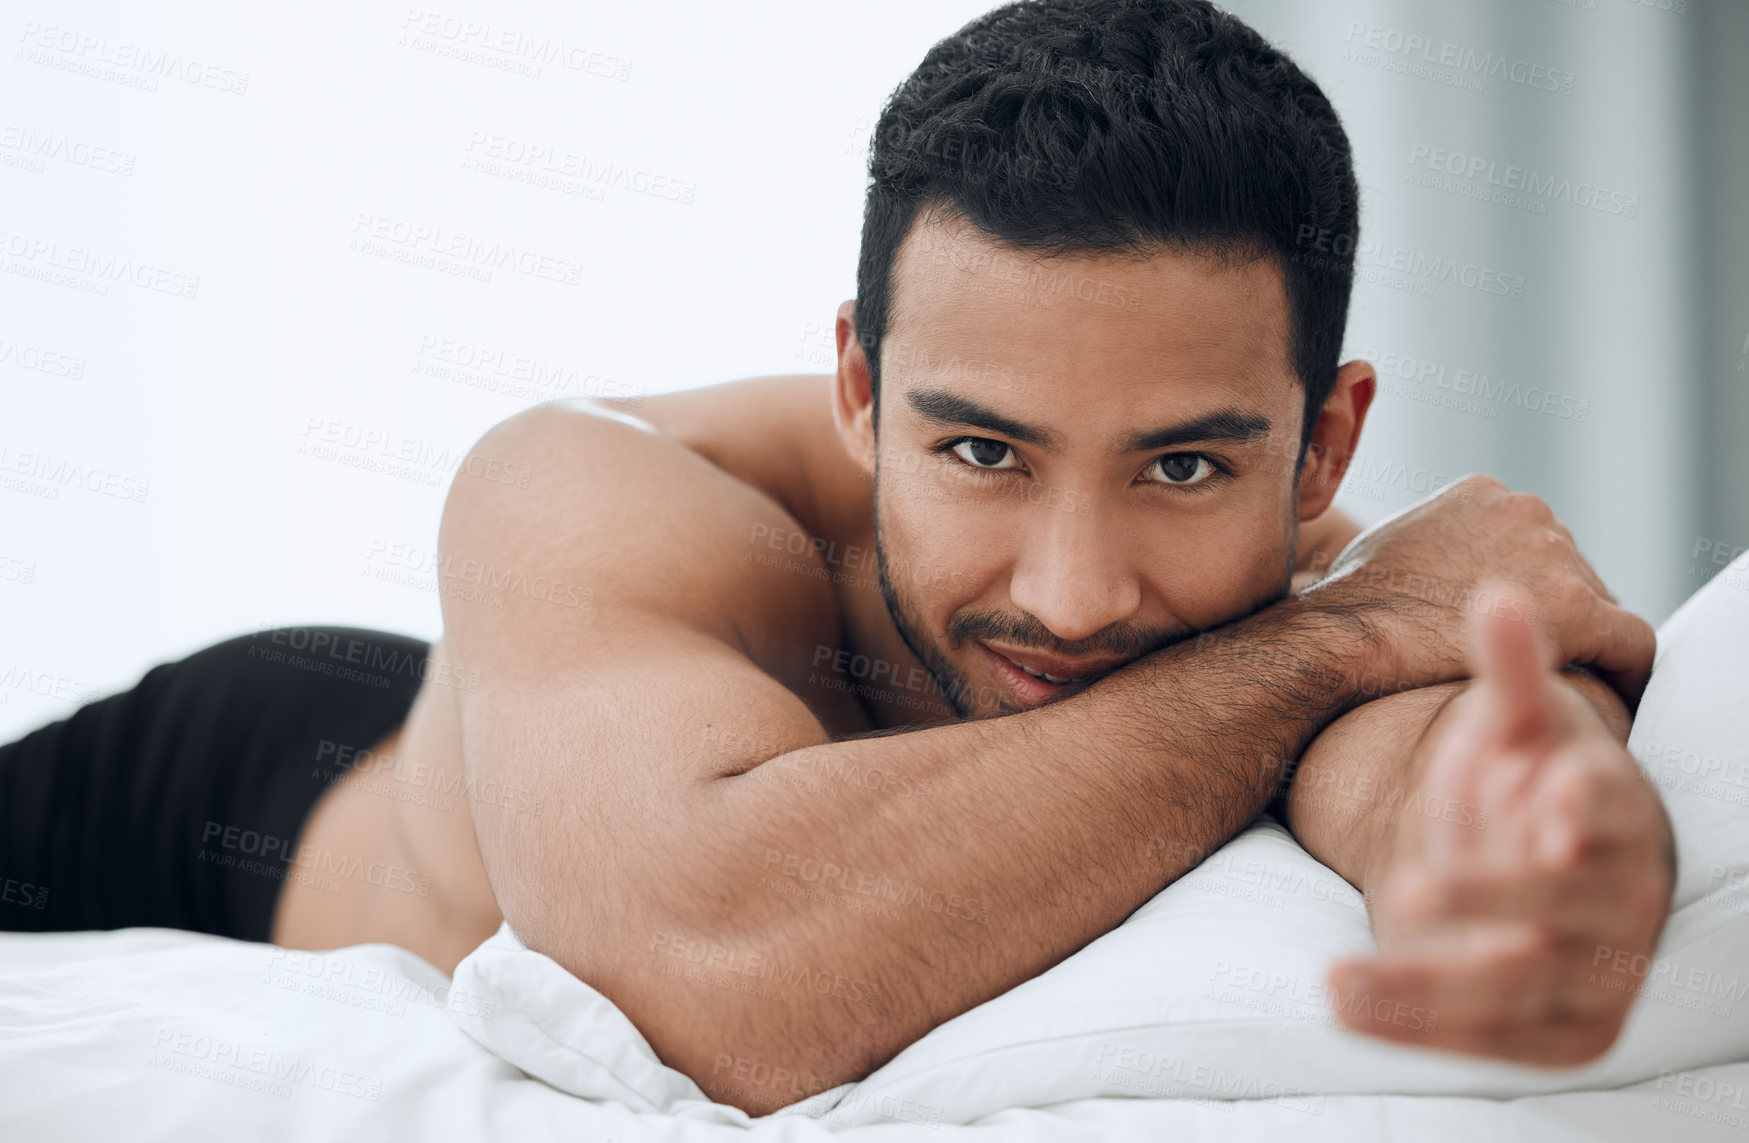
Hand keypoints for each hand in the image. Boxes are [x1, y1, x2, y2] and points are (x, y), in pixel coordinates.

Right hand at [1305, 475, 1654, 706]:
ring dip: (1578, 644)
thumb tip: (1431, 568)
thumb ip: (1429, 545)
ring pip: (1600, 605)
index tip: (1516, 627)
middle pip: (1571, 570)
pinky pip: (1632, 641)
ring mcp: (1554, 554)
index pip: (1533, 541)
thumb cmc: (1349, 607)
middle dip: (1553, 615)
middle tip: (1528, 666)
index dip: (1528, 590)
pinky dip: (1629, 671)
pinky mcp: (1576, 606)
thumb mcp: (1384, 547)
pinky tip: (1614, 699)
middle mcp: (1525, 509)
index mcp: (1481, 493)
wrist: (1344, 637)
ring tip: (1551, 686)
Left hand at [1329, 584, 1673, 1063]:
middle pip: (1571, 909)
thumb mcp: (1517, 728)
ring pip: (1519, 988)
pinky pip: (1483, 1041)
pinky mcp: (1553, 1035)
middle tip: (1412, 884)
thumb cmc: (1527, 787)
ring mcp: (1593, 978)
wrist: (1534, 874)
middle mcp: (1622, 902)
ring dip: (1434, 982)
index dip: (1591, 811)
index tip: (1555, 809)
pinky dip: (1409, 1024)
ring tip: (1343, 972)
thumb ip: (1511, 668)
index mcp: (1623, 815)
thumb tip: (1498, 590)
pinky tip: (1339, 1001)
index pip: (1618, 813)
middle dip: (1497, 896)